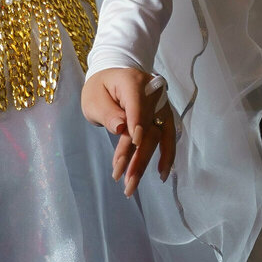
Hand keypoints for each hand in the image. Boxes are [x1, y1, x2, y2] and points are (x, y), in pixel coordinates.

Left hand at [81, 66, 174, 197]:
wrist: (114, 77)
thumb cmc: (101, 88)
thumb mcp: (94, 98)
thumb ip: (107, 112)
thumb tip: (121, 128)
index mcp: (133, 82)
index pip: (137, 102)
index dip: (137, 121)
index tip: (134, 142)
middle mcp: (152, 93)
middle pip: (147, 126)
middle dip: (136, 155)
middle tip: (124, 180)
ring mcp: (160, 105)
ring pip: (157, 135)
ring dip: (146, 161)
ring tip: (133, 184)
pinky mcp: (163, 117)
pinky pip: (167, 136)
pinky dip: (166, 155)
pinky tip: (162, 173)